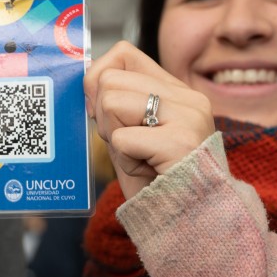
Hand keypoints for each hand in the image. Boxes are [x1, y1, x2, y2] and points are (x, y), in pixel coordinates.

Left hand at [86, 41, 214, 198]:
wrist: (190, 223)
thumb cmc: (157, 181)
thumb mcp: (133, 133)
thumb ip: (116, 104)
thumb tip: (87, 79)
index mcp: (176, 91)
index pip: (123, 53)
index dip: (99, 78)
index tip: (103, 111)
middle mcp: (187, 97)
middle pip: (109, 80)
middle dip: (105, 118)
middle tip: (130, 146)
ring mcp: (188, 117)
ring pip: (112, 103)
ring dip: (115, 140)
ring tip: (140, 158)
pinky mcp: (181, 142)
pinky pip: (122, 139)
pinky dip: (124, 161)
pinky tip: (148, 171)